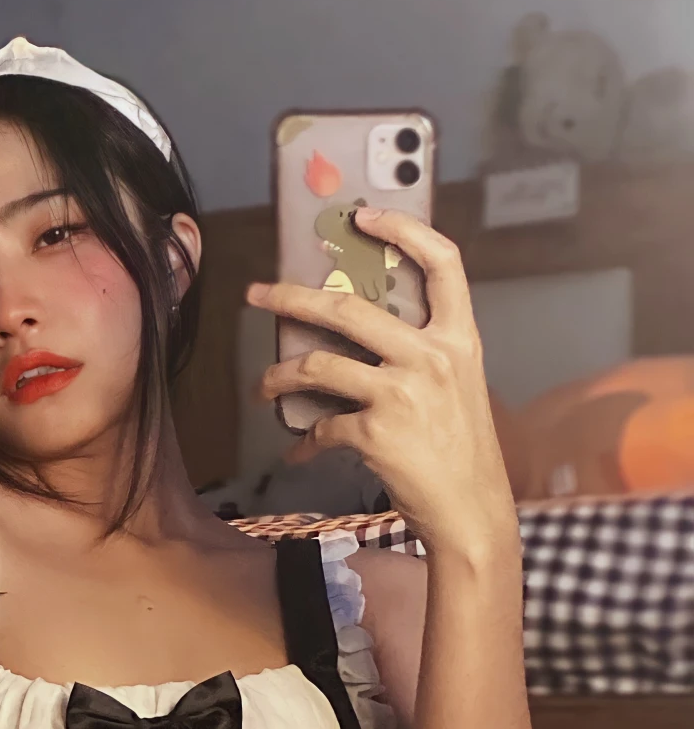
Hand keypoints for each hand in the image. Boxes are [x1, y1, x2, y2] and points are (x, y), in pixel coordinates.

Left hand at [248, 208, 516, 558]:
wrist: (472, 511)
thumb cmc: (462, 454)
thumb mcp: (458, 388)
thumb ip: (423, 354)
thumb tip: (362, 336)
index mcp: (458, 339)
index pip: (442, 263)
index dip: (403, 230)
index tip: (363, 216)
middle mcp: (431, 357)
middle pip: (349, 307)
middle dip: (291, 297)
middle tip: (257, 294)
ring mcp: (402, 393)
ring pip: (319, 365)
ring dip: (279, 376)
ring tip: (262, 388)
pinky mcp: (376, 433)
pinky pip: (322, 428)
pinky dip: (303, 442)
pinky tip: (298, 451)